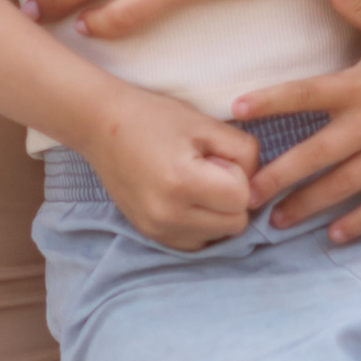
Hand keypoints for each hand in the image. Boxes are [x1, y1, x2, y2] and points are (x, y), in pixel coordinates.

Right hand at [86, 89, 258, 251]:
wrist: (101, 127)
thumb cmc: (156, 118)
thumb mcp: (207, 124)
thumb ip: (245, 152)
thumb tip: (258, 185)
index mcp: (182, 182)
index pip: (242, 198)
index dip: (239, 175)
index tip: (217, 157)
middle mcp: (168, 215)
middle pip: (235, 223)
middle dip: (232, 197)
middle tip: (209, 171)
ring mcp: (157, 230)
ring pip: (219, 237)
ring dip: (218, 213)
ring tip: (195, 184)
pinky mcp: (151, 236)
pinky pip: (197, 243)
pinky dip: (201, 225)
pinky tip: (187, 200)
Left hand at [239, 0, 360, 239]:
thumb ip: (359, 3)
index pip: (307, 93)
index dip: (272, 101)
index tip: (238, 110)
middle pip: (317, 154)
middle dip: (279, 176)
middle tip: (244, 195)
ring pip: (345, 185)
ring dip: (309, 205)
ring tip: (277, 222)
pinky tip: (336, 237)